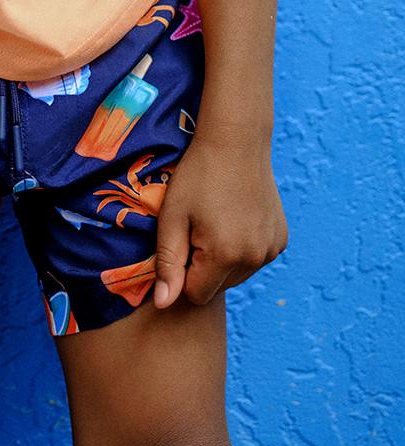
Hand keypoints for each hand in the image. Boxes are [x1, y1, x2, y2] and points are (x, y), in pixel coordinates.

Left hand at [152, 134, 288, 308]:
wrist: (236, 140)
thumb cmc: (197, 175)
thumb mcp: (172, 216)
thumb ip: (167, 264)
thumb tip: (164, 305)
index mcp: (225, 255)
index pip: (196, 294)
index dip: (182, 272)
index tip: (182, 240)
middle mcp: (255, 258)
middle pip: (218, 286)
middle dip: (203, 266)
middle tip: (198, 226)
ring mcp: (272, 249)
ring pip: (237, 275)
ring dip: (224, 260)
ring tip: (216, 220)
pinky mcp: (281, 239)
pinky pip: (255, 259)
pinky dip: (243, 249)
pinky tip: (235, 219)